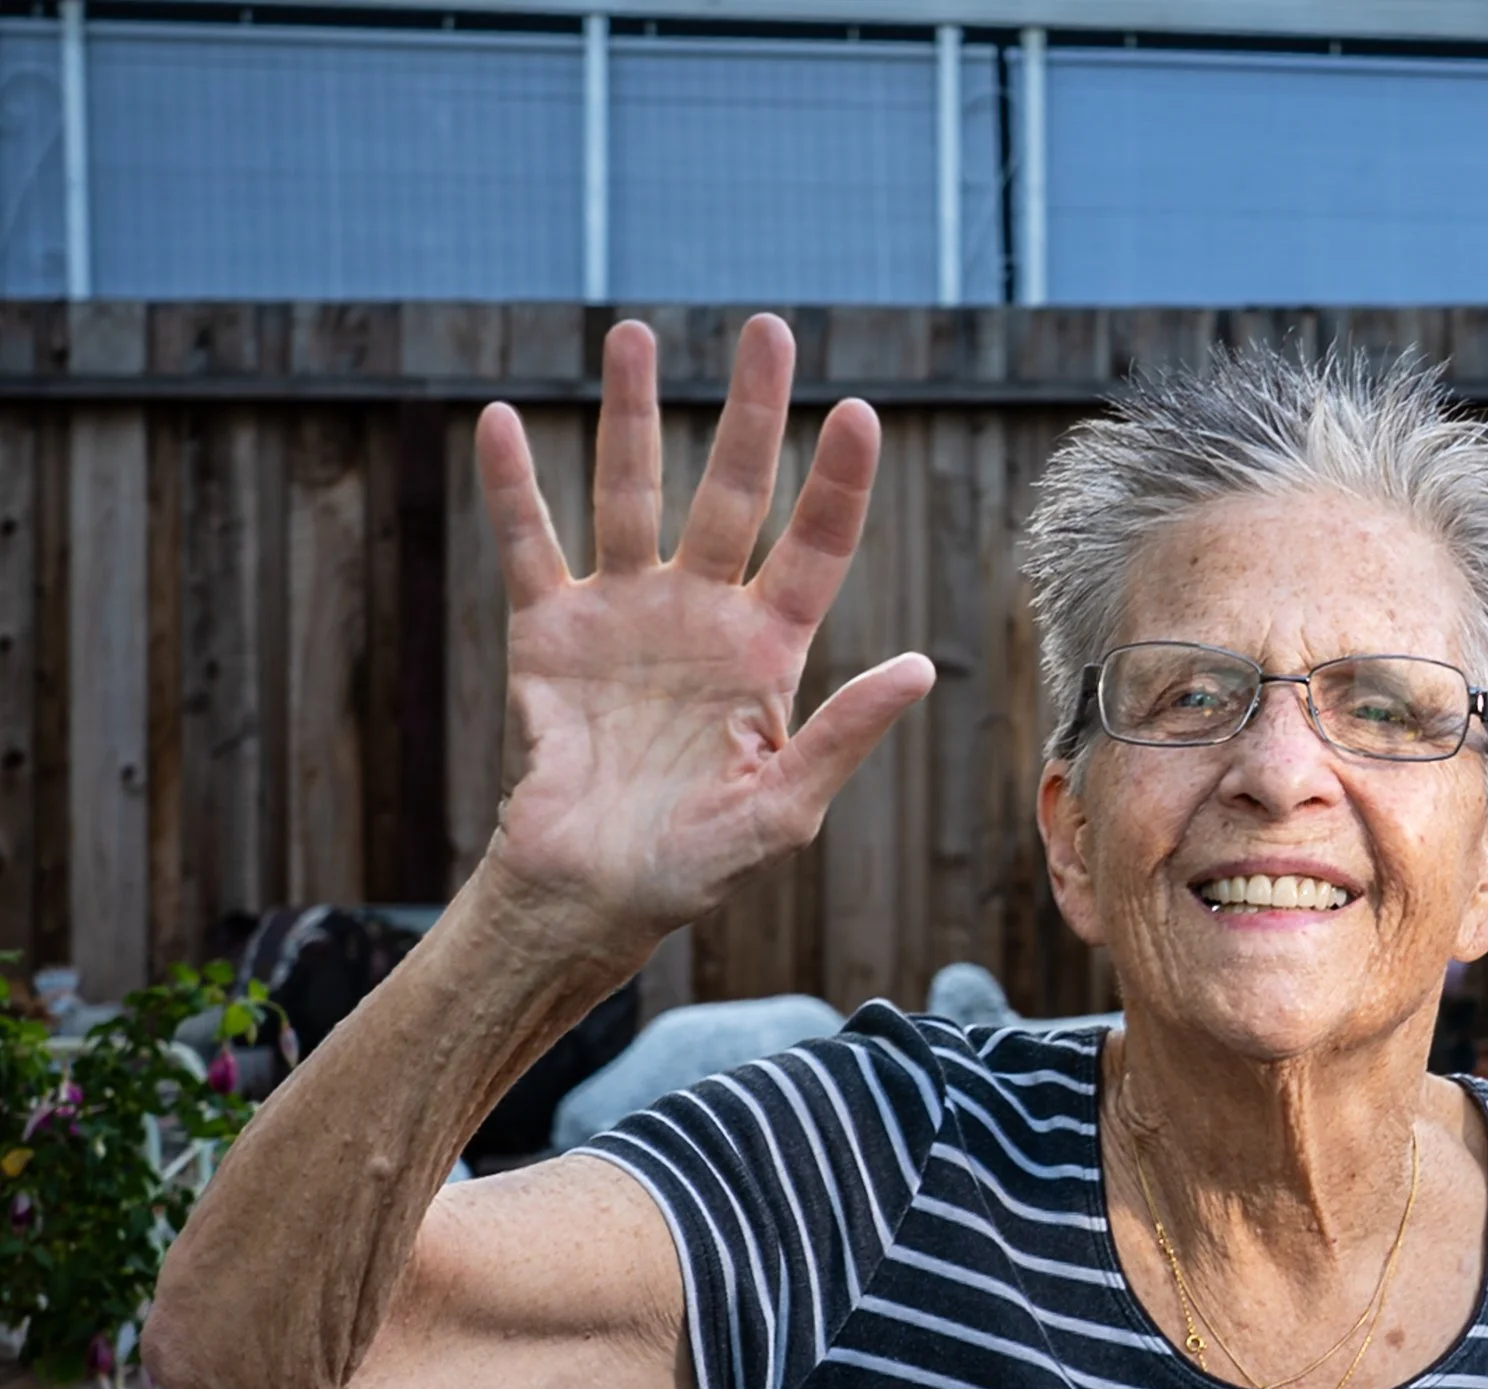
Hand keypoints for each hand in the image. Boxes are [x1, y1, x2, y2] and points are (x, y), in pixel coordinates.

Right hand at [476, 313, 934, 953]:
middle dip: (752, 414)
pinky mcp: (550, 634)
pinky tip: (505, 422)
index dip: (837, 484)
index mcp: (769, 653)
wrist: (592, 896)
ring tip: (636, 333)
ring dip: (633, 415)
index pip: (816, 549)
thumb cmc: (696, 866)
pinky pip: (531, 546)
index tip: (858, 412)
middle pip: (732, 493)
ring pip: (631, 493)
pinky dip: (515, 488)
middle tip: (768, 330)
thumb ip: (845, 735)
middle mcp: (702, 616)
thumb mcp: (785, 810)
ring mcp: (625, 616)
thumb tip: (920, 669)